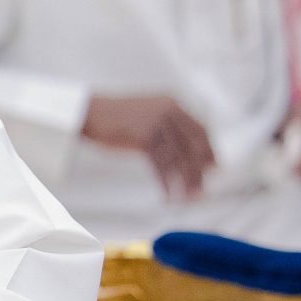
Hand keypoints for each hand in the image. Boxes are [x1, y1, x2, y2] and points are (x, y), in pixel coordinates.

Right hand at [82, 93, 215, 199]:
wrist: (88, 111)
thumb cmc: (114, 116)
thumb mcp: (146, 114)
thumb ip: (167, 126)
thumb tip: (185, 151)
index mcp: (172, 103)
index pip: (200, 130)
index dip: (208, 151)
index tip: (212, 168)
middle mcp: (169, 111)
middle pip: (192, 146)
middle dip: (199, 171)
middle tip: (202, 189)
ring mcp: (156, 123)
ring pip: (178, 158)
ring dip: (185, 181)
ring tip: (189, 197)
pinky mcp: (144, 138)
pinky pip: (161, 165)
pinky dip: (166, 182)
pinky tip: (168, 195)